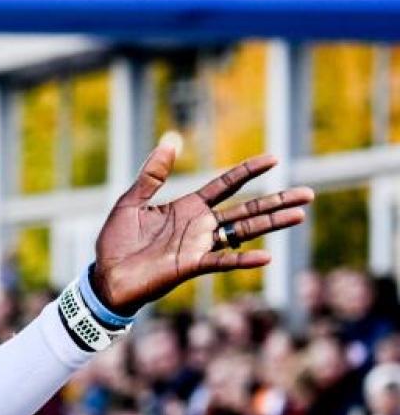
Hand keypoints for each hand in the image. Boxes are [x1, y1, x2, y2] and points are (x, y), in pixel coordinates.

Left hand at [90, 136, 313, 314]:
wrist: (106, 275)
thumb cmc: (117, 241)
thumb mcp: (132, 200)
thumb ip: (153, 173)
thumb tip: (170, 139)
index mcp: (187, 208)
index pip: (225, 185)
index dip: (248, 171)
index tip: (273, 158)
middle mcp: (199, 226)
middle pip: (245, 209)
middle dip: (276, 200)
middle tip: (308, 193)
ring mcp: (198, 246)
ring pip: (242, 232)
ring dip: (270, 223)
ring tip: (299, 215)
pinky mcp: (190, 266)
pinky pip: (222, 261)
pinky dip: (243, 259)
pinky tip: (267, 257)